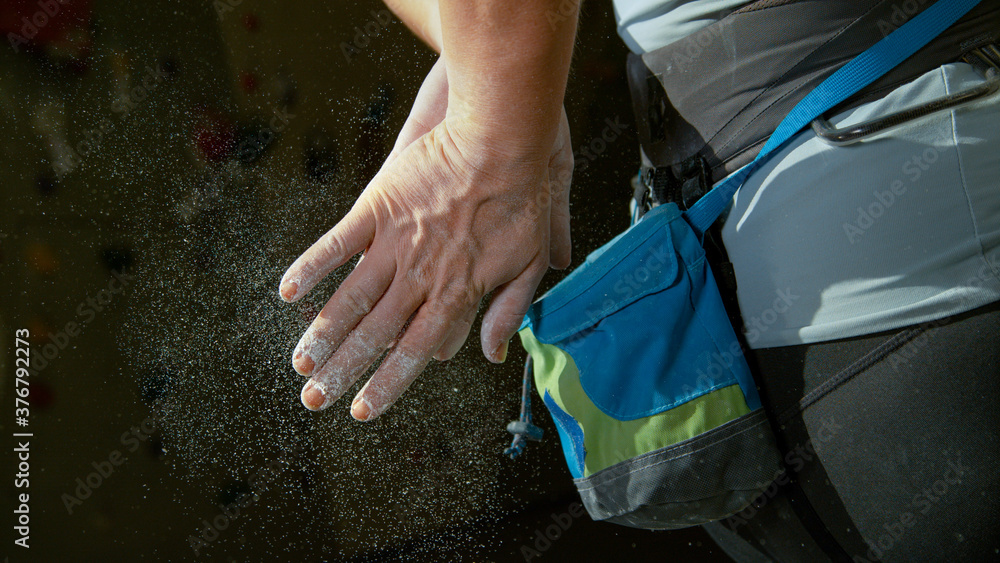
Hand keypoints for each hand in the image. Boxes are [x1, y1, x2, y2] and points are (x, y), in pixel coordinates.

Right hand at [280, 65, 570, 421]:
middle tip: (313, 402)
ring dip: (321, 335)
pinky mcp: (377, 209)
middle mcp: (420, 277)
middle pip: (374, 336)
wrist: (501, 139)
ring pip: (350, 299)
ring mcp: (395, 243)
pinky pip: (337, 244)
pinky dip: (310, 267)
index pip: (415, 354)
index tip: (362, 411)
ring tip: (298, 365)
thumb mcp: (529, 263)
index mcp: (456, 294)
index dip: (386, 386)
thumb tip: (492, 355)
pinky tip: (286, 291)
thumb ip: (507, 311)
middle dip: (342, 373)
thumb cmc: (522, 200)